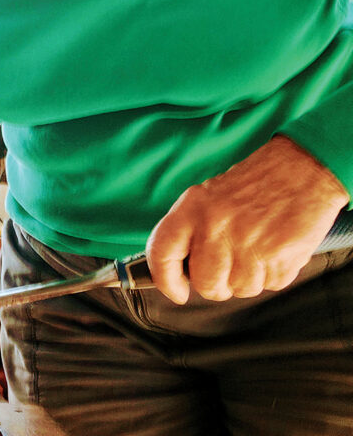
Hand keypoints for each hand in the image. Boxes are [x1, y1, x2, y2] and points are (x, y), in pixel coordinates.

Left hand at [147, 136, 348, 303]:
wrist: (301, 168)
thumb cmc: (253, 184)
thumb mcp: (208, 196)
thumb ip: (189, 230)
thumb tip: (178, 271)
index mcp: (192, 208)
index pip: (161, 254)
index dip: (165, 281)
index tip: (177, 292)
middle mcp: (216, 227)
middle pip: (205, 284)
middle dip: (216, 284)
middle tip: (228, 266)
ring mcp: (248, 245)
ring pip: (240, 289)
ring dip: (248, 278)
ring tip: (257, 246)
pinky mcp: (280, 258)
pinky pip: (270, 286)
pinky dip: (272, 274)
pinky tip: (275, 248)